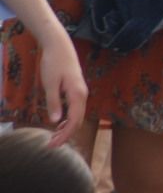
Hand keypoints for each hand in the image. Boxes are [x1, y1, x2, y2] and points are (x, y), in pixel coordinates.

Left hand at [36, 23, 86, 146]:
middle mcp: (83, 95)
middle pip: (78, 120)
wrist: (60, 46)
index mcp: (77, 95)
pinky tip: (59, 123)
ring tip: (54, 137)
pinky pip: (76, 109)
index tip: (53, 145)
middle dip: (66, 135)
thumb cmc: (54, 63)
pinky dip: (68, 119)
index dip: (64, 135)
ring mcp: (81, 92)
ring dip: (67, 128)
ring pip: (77, 115)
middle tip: (51, 145)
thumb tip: (55, 121)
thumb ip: (53, 103)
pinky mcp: (77, 90)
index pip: (74, 121)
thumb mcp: (50, 84)